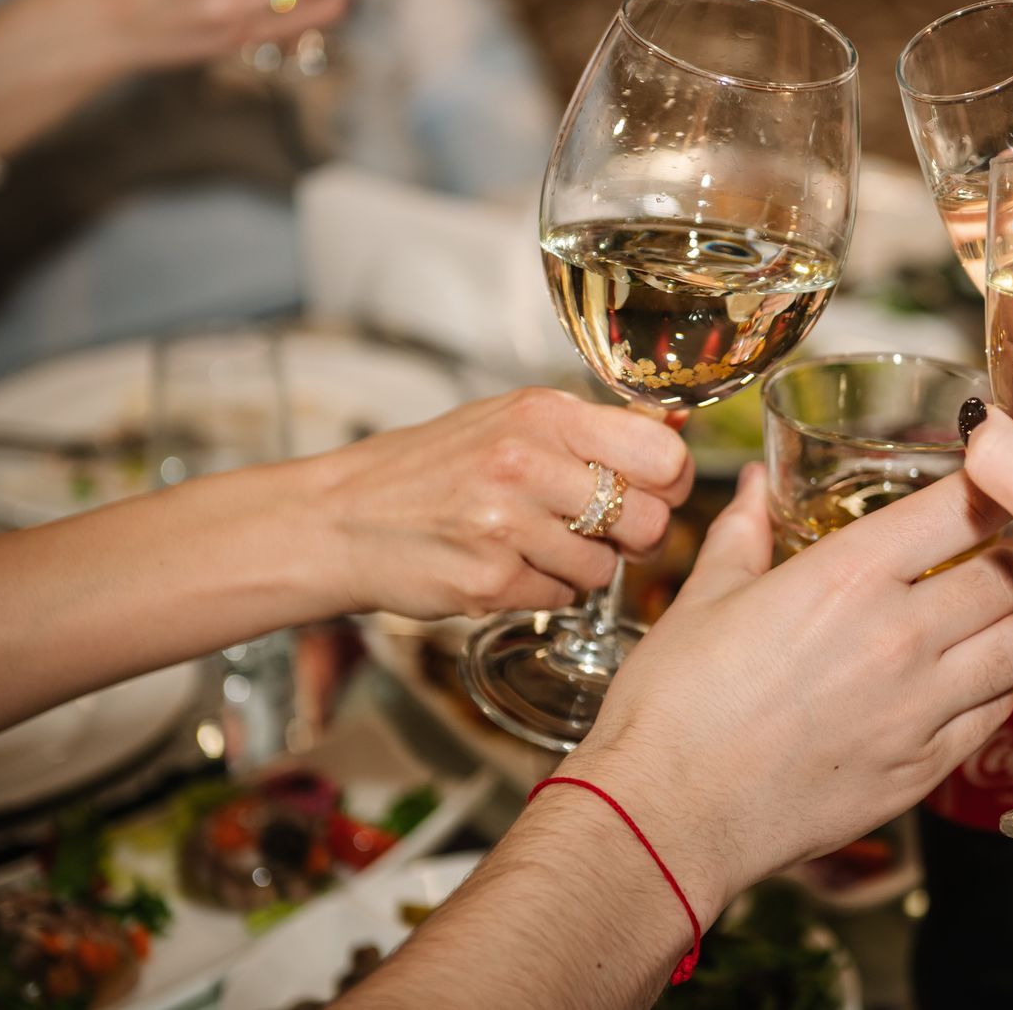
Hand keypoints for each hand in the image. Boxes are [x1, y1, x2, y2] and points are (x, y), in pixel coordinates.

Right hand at [296, 387, 693, 618]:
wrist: (338, 519)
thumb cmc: (429, 469)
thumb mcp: (508, 421)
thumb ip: (588, 431)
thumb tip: (674, 435)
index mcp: (543, 415)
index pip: (662, 454)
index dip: (670, 483)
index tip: (655, 492)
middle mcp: (528, 463)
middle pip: (649, 519)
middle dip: (637, 536)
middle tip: (606, 532)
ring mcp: (508, 525)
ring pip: (606, 566)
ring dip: (583, 566)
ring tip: (536, 546)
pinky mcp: (490, 580)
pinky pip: (562, 597)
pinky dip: (544, 590)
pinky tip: (507, 568)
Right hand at [561, 467, 1012, 921]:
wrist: (668, 814)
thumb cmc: (674, 706)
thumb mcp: (706, 597)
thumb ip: (747, 531)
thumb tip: (760, 485)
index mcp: (848, 576)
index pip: (963, 509)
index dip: (984, 490)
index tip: (978, 490)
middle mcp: (900, 636)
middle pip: (1009, 575)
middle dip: (1004, 555)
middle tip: (982, 555)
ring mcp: (920, 708)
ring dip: (1009, 623)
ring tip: (980, 620)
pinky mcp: (924, 769)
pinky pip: (997, 713)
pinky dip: (993, 689)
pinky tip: (961, 682)